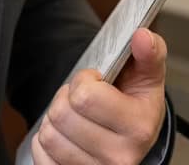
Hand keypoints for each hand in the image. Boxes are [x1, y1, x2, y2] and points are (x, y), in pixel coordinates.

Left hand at [31, 28, 167, 164]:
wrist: (132, 137)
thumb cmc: (135, 104)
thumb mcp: (147, 76)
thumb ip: (148, 52)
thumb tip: (142, 36)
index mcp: (138, 129)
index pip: (84, 96)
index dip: (84, 80)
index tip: (97, 83)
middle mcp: (120, 159)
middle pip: (62, 115)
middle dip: (66, 98)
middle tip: (84, 100)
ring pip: (49, 135)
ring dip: (56, 119)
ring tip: (77, 118)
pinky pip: (40, 153)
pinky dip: (46, 141)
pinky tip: (68, 136)